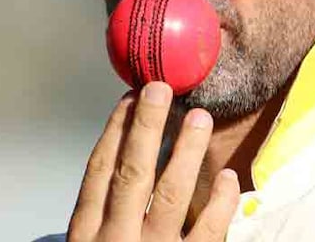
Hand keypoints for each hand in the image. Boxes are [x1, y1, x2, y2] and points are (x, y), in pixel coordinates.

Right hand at [67, 82, 240, 240]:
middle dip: (146, 126)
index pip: (98, 171)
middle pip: (132, 172)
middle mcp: (116, 239)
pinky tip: (228, 176)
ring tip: (199, 117)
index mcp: (86, 232)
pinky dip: (220, 201)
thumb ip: (103, 215)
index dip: (115, 129)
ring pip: (171, 194)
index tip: (130, 97)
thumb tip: (126, 159)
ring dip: (186, 151)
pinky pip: (209, 230)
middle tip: (160, 88)